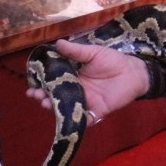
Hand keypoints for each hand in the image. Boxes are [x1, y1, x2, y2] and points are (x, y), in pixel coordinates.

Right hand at [25, 39, 148, 122]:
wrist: (134, 71)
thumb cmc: (113, 60)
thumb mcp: (93, 52)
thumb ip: (76, 50)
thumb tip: (57, 43)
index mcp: (72, 76)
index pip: (52, 82)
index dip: (41, 84)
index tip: (31, 85)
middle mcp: (75, 90)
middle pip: (55, 97)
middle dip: (43, 97)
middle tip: (36, 95)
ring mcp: (85, 102)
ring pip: (66, 108)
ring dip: (55, 108)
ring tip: (46, 104)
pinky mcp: (96, 111)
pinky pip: (85, 120)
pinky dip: (76, 121)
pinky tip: (68, 118)